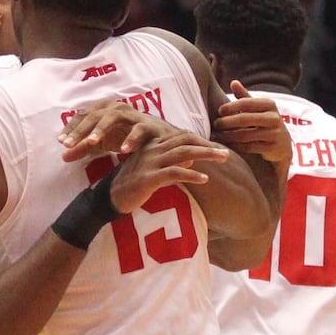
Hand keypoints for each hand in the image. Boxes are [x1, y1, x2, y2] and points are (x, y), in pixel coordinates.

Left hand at [58, 99, 174, 160]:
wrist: (160, 140)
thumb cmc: (127, 137)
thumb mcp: (103, 143)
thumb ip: (84, 148)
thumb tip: (64, 156)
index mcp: (104, 109)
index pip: (83, 115)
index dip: (71, 127)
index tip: (61, 142)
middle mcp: (117, 108)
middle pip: (95, 115)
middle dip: (80, 129)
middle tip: (68, 144)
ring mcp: (133, 116)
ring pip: (114, 117)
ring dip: (101, 129)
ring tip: (91, 143)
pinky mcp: (149, 126)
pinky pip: (139, 130)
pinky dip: (131, 139)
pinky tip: (123, 151)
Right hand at [109, 132, 228, 213]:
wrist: (108, 198)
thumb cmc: (131, 185)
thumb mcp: (152, 169)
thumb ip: (171, 162)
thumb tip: (190, 159)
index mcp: (153, 145)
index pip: (181, 136)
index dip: (201, 140)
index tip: (217, 147)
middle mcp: (152, 150)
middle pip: (185, 141)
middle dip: (208, 146)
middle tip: (227, 152)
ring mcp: (150, 163)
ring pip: (183, 153)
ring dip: (205, 155)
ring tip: (223, 159)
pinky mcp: (148, 178)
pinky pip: (174, 172)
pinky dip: (191, 174)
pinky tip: (204, 179)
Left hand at [213, 81, 291, 164]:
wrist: (282, 146)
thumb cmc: (263, 123)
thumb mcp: (257, 109)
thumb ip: (244, 97)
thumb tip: (233, 82)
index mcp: (269, 104)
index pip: (246, 102)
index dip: (230, 106)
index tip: (219, 111)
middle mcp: (275, 118)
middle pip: (244, 119)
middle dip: (226, 122)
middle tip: (215, 125)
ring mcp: (275, 134)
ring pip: (245, 135)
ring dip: (228, 136)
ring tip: (217, 136)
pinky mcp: (273, 148)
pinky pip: (249, 147)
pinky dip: (236, 146)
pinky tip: (227, 145)